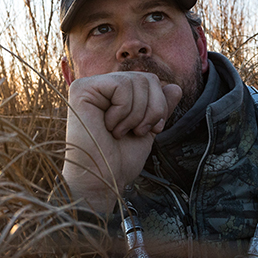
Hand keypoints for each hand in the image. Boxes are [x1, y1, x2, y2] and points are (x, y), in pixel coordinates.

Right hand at [62, 71, 182, 213]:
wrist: (103, 179)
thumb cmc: (120, 160)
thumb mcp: (147, 130)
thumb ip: (159, 108)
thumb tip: (175, 87)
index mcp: (114, 93)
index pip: (150, 81)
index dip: (158, 105)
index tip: (147, 130)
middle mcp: (100, 85)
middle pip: (146, 78)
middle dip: (151, 110)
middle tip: (135, 132)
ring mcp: (89, 85)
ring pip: (135, 81)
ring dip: (136, 114)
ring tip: (119, 132)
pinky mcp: (82, 89)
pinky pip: (121, 85)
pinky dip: (123, 110)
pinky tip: (109, 126)